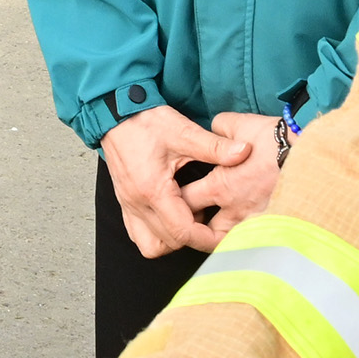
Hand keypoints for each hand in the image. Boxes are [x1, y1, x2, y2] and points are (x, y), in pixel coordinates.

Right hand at [98, 107, 228, 257]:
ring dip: (172, 239)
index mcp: (153, 190)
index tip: (224, 236)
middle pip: (169, 243)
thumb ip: (215, 146)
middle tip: (209, 217)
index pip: (182, 232)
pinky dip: (157, 233)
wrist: (115, 112)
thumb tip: (243, 152)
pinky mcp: (125, 203)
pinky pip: (139, 234)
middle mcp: (137, 203)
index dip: (206, 239)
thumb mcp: (184, 131)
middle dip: (194, 238)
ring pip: (151, 245)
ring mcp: (128, 205)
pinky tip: (172, 214)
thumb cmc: (145, 122)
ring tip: (188, 216)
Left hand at [188, 111, 286, 239]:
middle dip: (196, 230)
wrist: (313, 155)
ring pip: (229, 243)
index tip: (177, 199)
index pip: (185, 201)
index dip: (177, 201)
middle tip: (195, 224)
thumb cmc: (277, 140)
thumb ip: (221, 129)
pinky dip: (250, 241)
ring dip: (222, 239)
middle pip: (202, 233)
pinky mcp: (277, 227)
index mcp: (220, 186)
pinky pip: (257, 243)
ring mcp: (256, 222)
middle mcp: (235, 210)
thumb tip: (215, 129)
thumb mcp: (242, 124)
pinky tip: (252, 237)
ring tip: (221, 234)